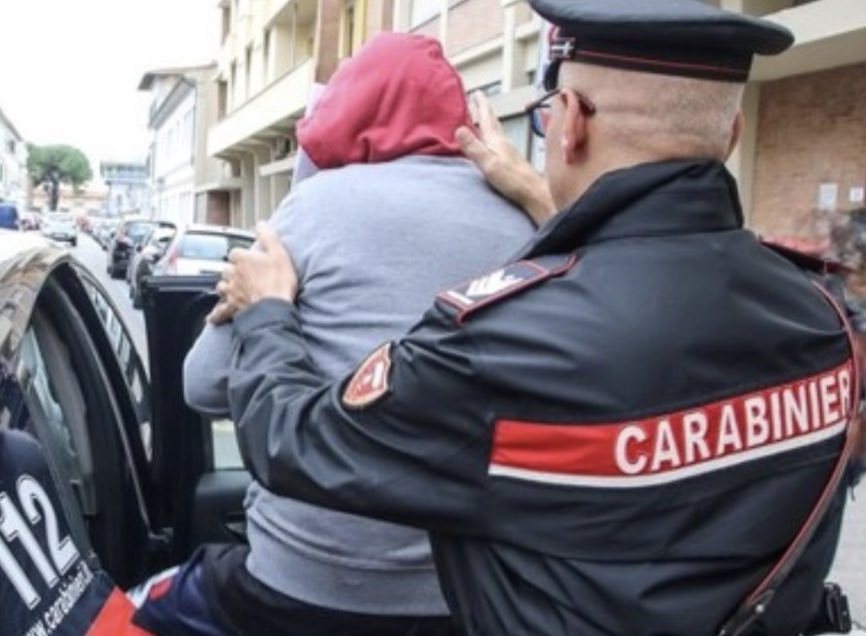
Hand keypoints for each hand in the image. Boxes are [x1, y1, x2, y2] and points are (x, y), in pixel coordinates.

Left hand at [208, 222, 297, 324]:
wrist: (273, 307)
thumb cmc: (278, 281)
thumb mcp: (279, 253)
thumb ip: (268, 236)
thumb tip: (260, 223)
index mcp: (242, 259)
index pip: (236, 252)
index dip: (244, 255)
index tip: (251, 258)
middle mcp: (233, 274)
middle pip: (227, 269)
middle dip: (233, 271)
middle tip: (244, 274)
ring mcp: (231, 291)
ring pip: (221, 286)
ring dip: (225, 287)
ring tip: (232, 288)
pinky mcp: (232, 307)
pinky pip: (220, 311)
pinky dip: (216, 314)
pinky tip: (212, 317)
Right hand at [456, 91, 555, 226]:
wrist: (534, 194)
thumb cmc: (513, 181)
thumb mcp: (489, 164)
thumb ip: (474, 147)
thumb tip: (459, 129)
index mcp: (496, 141)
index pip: (486, 118)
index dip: (480, 105)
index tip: (475, 92)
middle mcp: (503, 143)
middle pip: (493, 122)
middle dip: (485, 110)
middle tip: (479, 100)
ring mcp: (508, 152)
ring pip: (496, 131)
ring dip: (488, 122)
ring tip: (482, 118)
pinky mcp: (510, 162)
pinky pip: (498, 142)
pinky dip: (492, 136)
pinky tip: (491, 143)